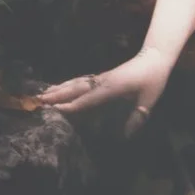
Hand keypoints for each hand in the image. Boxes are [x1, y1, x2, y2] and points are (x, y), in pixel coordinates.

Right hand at [35, 49, 173, 138]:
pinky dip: (68, 84)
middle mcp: (102, 81)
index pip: (88, 98)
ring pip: (76, 83)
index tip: (56, 109)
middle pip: (76, 88)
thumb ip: (137, 117)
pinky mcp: (102, 76)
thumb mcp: (149, 100)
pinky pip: (81, 80)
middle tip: (39, 101)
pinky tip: (61, 87)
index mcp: (112, 87)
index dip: (73, 105)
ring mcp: (101, 77)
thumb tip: (126, 136)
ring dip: (59, 88)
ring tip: (43, 94)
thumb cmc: (153, 79)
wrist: (155, 58)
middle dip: (58, 95)